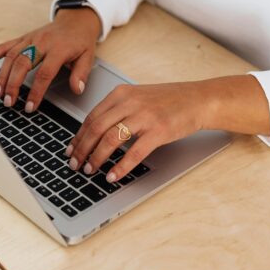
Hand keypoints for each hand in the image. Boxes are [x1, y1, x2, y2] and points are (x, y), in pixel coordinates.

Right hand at [0, 7, 101, 110]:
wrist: (76, 19)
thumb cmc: (80, 40)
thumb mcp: (88, 57)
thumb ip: (81, 74)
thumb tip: (77, 90)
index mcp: (58, 48)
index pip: (45, 72)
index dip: (36, 91)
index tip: (30, 107)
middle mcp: (41, 42)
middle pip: (23, 63)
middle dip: (13, 84)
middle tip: (8, 102)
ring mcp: (30, 39)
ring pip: (11, 56)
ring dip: (2, 75)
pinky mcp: (23, 38)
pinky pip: (5, 46)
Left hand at [64, 80, 208, 181]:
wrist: (198, 99)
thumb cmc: (169, 101)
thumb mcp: (138, 97)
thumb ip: (118, 110)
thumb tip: (95, 133)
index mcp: (122, 93)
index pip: (91, 117)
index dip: (78, 136)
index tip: (71, 150)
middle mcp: (130, 102)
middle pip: (96, 128)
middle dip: (82, 149)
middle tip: (75, 164)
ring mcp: (144, 116)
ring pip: (110, 139)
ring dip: (96, 158)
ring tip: (91, 170)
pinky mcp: (158, 131)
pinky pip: (134, 152)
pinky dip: (120, 167)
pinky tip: (113, 175)